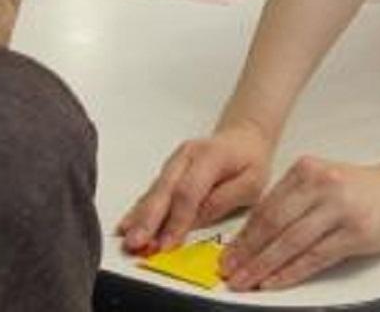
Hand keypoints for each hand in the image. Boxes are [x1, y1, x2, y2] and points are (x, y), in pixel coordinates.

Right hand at [117, 122, 273, 254]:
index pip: (189, 191)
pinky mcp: (169, 170)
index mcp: (210, 156)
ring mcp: (175, 161)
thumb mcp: (252, 182)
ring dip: (140, 216)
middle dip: (148, 219)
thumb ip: (224, 200)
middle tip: (136, 242)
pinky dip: (141, 209)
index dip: (176, 220)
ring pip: (155, 190)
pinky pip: (153, 190)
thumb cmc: (249, 160)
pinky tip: (128, 223)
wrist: (243, 136)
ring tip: (127, 237)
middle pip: (164, 189)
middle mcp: (187, 155)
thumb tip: (196, 219)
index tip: (167, 244)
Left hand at [220, 158, 379, 290]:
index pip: (266, 206)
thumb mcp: (321, 181)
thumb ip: (292, 199)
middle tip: (230, 270)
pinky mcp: (355, 232)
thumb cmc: (359, 189)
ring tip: (245, 280)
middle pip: (274, 223)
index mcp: (306, 169)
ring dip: (264, 266)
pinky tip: (275, 281)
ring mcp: (338, 207)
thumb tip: (253, 235)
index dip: (243, 234)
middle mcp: (320, 184)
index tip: (228, 253)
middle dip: (247, 252)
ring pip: (291, 242)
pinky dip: (291, 272)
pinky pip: (315, 257)